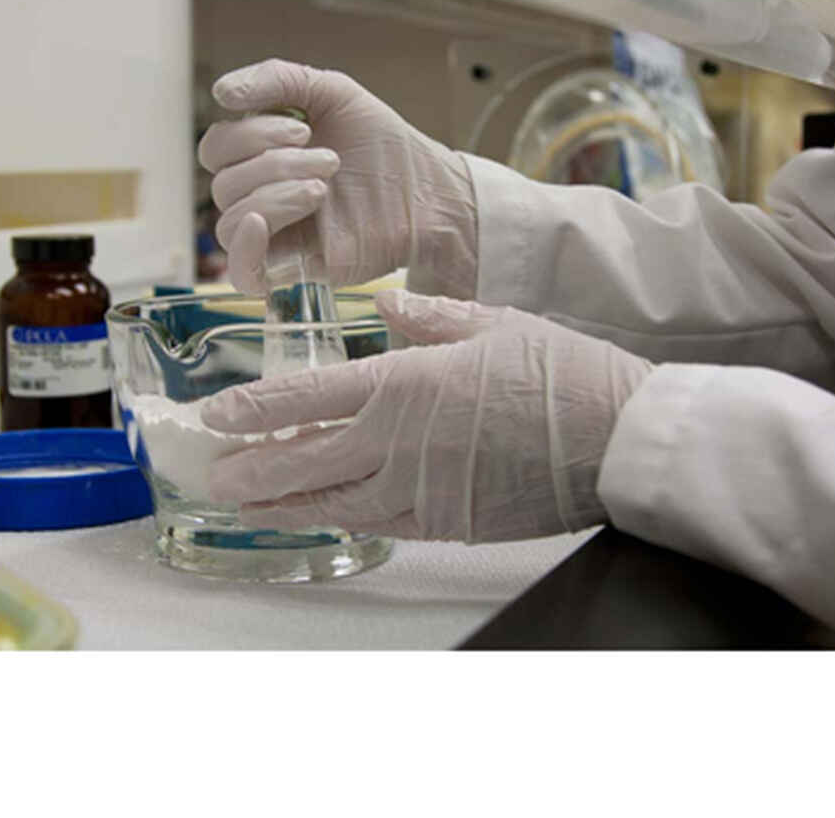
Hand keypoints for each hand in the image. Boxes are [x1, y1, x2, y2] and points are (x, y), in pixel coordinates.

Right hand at [197, 59, 476, 296]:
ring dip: (274, 195)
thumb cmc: (383, 147)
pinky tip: (263, 223)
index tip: (305, 129)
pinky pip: (241, 270)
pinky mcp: (292, 270)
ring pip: (230, 222)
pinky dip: (243, 245)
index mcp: (261, 156)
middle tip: (330, 160)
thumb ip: (276, 79)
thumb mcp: (332, 93)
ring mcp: (275, 236)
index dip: (247, 135)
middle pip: (223, 184)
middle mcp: (261, 195)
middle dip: (273, 164)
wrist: (428, 193)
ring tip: (325, 187)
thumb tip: (220, 93)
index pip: (216, 149)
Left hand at [200, 289, 652, 542]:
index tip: (217, 415)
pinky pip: (380, 525)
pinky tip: (322, 518)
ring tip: (246, 506)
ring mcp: (422, 490)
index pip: (309, 397)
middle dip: (253, 468)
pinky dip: (342, 521)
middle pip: (306, 461)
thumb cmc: (562, 371)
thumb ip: (430, 316)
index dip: (256, 408)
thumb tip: (388, 309)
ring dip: (284, 506)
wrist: (620, 437)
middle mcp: (402, 441)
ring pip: (334, 504)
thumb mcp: (495, 321)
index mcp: (409, 382)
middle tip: (214, 474)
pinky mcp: (448, 523)